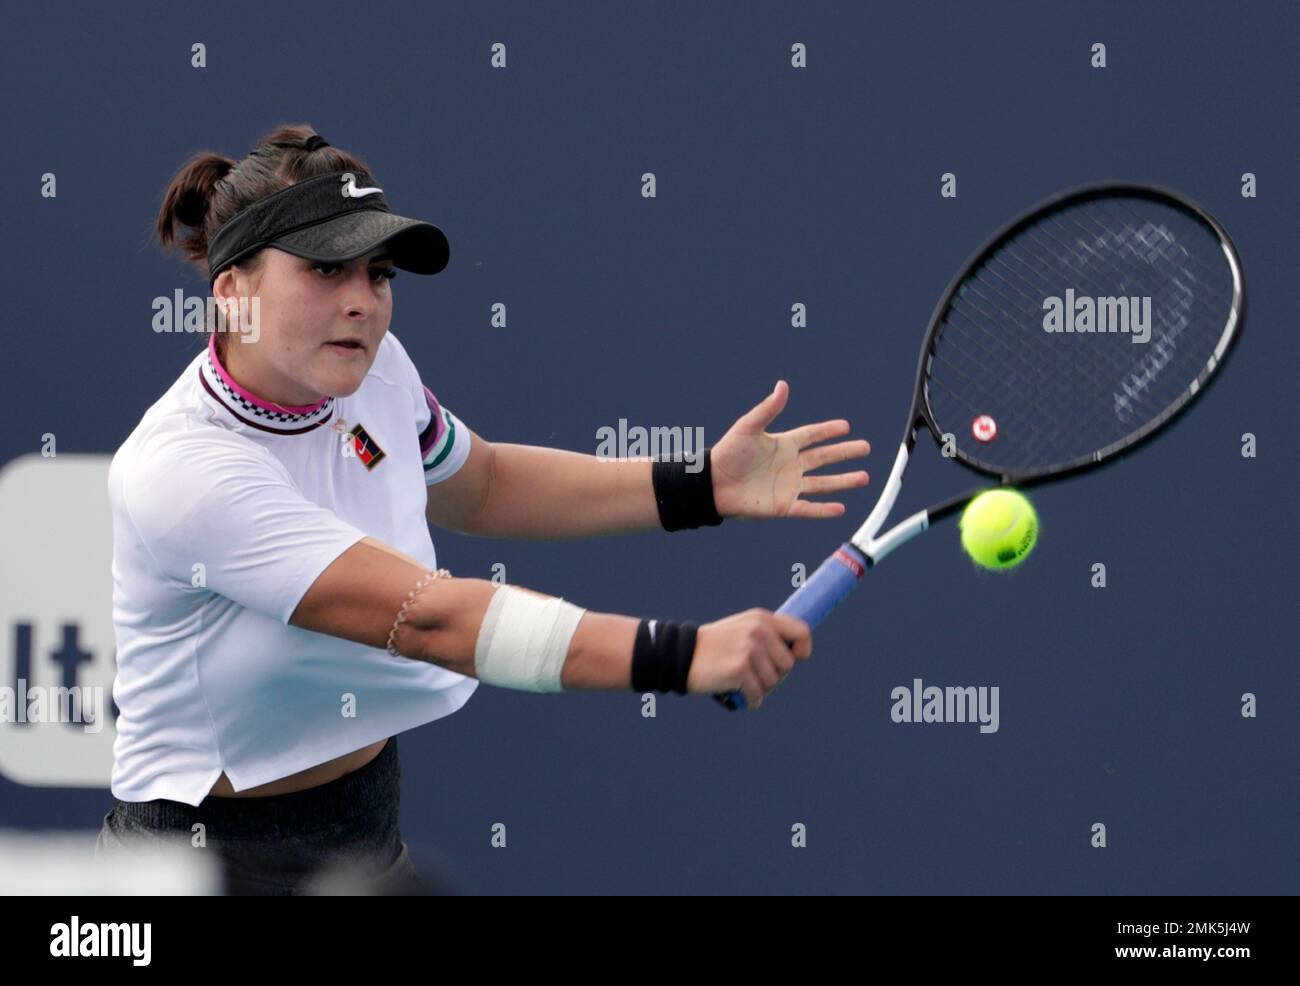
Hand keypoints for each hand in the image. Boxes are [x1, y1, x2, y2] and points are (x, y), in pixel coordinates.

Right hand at [687, 608, 812, 709]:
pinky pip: (758, 695)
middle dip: (774, 676)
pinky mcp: (740, 669)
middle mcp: (758, 631)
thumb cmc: (715, 647)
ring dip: (759, 689)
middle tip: (753, 675)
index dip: (803, 650)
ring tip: (740, 683)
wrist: (682, 654)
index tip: (796, 659)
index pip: (802, 632)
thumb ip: (768, 636)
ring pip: (773, 682)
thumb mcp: (743, 629)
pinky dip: (749, 700)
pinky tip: (736, 694)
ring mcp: (749, 649)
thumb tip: (797, 655)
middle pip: (787, 665)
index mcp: (762, 619)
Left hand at [710, 380, 869, 519]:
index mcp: (783, 445)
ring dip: (844, 481)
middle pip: (824, 458)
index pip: (812, 435)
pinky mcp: (783, 506)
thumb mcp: (749, 427)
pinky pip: (809, 508)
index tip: (846, 426)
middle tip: (866, 447)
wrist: (713, 484)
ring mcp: (788, 486)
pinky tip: (841, 508)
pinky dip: (824, 510)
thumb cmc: (728, 453)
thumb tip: (783, 385)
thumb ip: (768, 408)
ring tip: (865, 478)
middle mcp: (790, 465)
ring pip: (823, 484)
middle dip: (845, 453)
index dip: (829, 430)